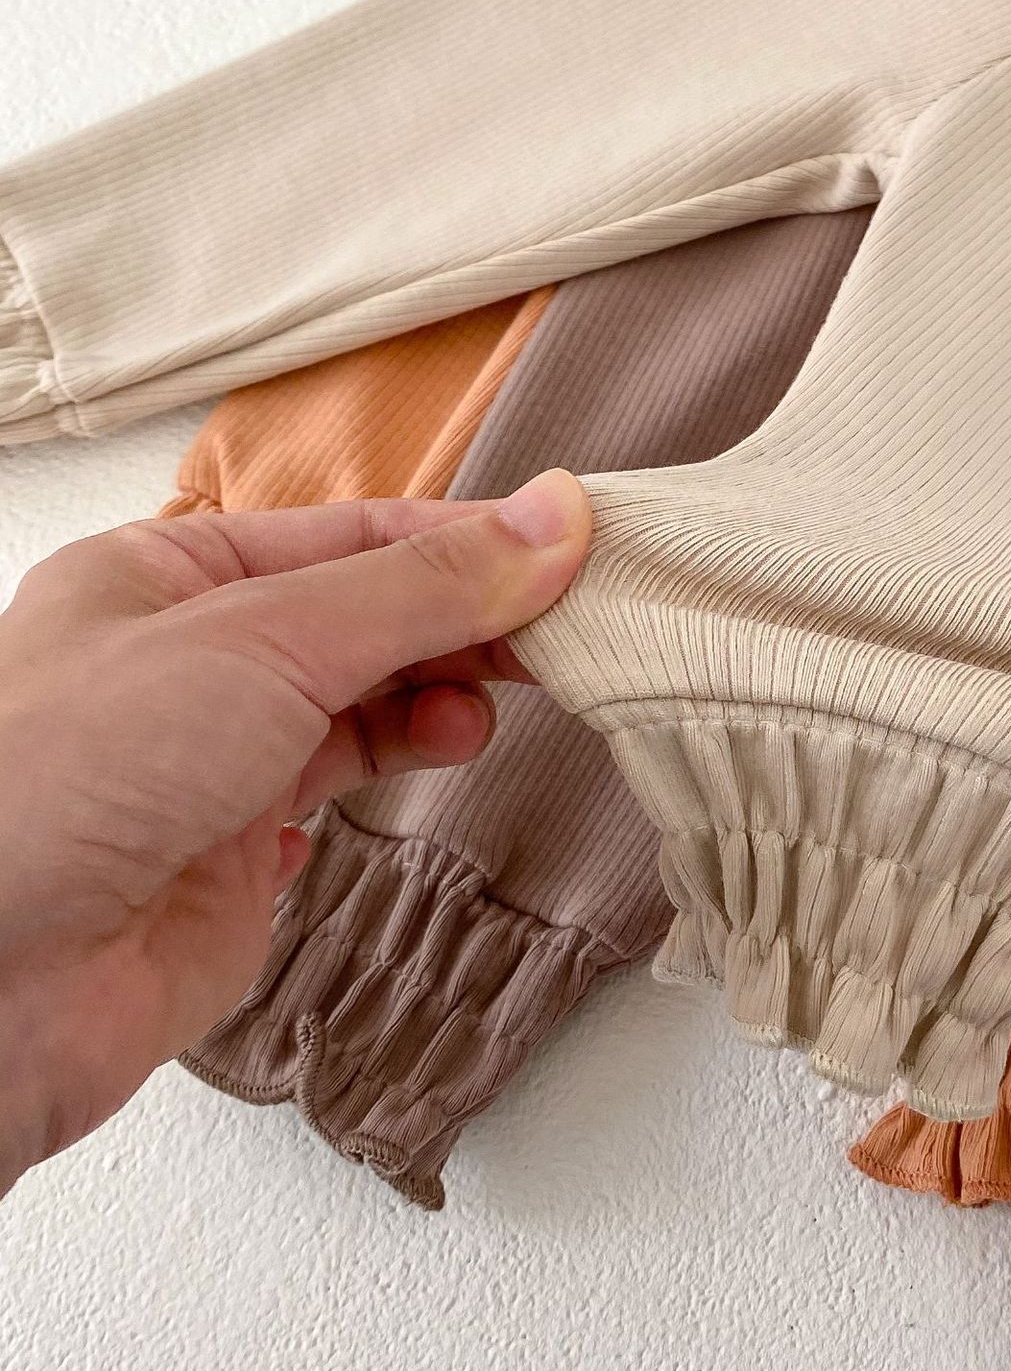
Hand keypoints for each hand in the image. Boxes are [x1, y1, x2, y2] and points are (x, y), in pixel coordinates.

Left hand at [0, 470, 591, 1196]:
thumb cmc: (75, 780)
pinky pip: (347, 784)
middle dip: (467, 620)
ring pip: (366, 700)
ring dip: (442, 694)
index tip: (575, 548)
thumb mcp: (266, 642)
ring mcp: (215, 757)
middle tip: (568, 633)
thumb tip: (559, 517)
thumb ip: (422, 588)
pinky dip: (402, 762)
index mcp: (167, 573)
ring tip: (491, 707)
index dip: (468, 540)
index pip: (353, 535)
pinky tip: (437, 753)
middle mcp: (191, 657)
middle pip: (369, 615)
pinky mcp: (240, 853)